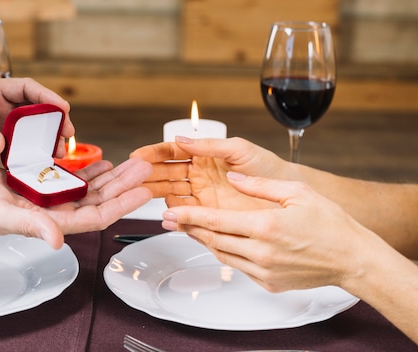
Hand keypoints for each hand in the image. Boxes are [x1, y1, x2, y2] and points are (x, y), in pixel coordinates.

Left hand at [0, 78, 72, 183]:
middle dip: (55, 119)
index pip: (24, 88)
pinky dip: (40, 155)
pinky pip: (29, 149)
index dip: (46, 95)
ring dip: (50, 139)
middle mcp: (1, 109)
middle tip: (67, 134)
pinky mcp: (7, 149)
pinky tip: (48, 163)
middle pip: (37, 109)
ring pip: (37, 130)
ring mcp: (6, 130)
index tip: (61, 107)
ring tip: (59, 152)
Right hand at [0, 158, 151, 248]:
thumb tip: (56, 241)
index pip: (97, 216)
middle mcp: (57, 210)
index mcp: (53, 221)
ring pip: (91, 187)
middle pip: (101, 199)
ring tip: (132, 162)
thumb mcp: (3, 215)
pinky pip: (74, 177)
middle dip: (124, 185)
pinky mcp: (44, 183)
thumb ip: (32, 226)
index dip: (122, 205)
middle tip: (145, 168)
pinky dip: (90, 170)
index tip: (143, 192)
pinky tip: (103, 161)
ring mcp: (53, 197)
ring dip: (113, 176)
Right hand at [130, 136, 291, 209]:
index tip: (138, 156)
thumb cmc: (267, 168)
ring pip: (170, 193)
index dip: (154, 154)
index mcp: (204, 156)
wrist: (285, 196)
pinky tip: (163, 213)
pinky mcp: (207, 214)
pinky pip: (184, 213)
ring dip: (154, 193)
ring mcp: (201, 196)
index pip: (172, 152)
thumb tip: (182, 139)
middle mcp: (199, 175)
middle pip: (165, 173)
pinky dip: (172, 214)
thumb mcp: (239, 150)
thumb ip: (210, 145)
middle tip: (132, 177)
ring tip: (140, 194)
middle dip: (147, 174)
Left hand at [161, 171, 379, 291]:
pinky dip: (226, 253)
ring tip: (191, 229)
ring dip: (205, 241)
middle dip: (189, 229)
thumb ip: (259, 185)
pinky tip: (222, 242)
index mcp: (265, 226)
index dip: (188, 217)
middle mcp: (261, 252)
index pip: (215, 221)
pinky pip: (238, 267)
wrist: (353, 260)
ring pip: (222, 255)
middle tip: (171, 221)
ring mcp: (264, 271)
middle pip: (212, 240)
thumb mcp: (297, 192)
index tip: (170, 213)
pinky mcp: (268, 283)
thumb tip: (232, 177)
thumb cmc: (331, 224)